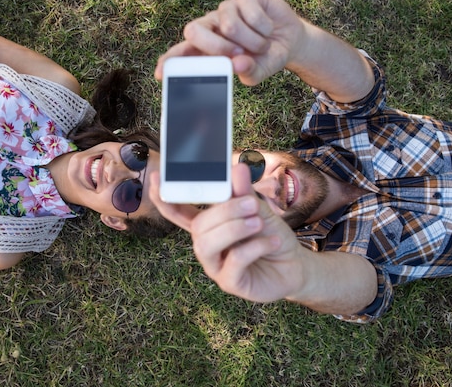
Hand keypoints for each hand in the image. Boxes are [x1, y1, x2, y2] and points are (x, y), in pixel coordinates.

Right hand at [149, 163, 306, 302]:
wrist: (294, 265)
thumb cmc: (270, 235)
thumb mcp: (259, 210)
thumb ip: (245, 193)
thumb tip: (238, 168)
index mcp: (207, 225)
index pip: (178, 211)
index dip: (164, 197)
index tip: (156, 177)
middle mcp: (206, 246)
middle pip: (197, 226)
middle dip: (223, 211)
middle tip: (251, 204)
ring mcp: (216, 266)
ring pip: (207, 244)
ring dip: (234, 228)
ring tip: (257, 222)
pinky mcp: (230, 283)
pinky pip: (233, 262)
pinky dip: (253, 247)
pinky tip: (271, 241)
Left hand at [154, 0, 304, 85]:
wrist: (290, 41)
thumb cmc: (266, 58)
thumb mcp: (258, 72)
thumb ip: (248, 73)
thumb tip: (239, 65)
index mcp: (206, 49)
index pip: (182, 52)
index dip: (170, 61)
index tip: (161, 73)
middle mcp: (211, 26)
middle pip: (194, 30)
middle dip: (216, 47)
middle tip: (237, 56)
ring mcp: (226, 10)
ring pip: (229, 26)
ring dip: (252, 42)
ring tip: (261, 46)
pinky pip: (250, 14)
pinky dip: (263, 28)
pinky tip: (267, 29)